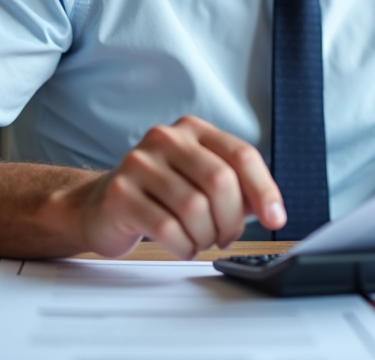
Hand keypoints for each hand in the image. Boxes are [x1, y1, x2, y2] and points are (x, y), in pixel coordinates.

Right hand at [77, 116, 284, 258]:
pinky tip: (182, 246)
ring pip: (194, 208)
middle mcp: (165, 138)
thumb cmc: (158, 194)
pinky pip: (167, 228)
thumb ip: (236, 188)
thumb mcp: (199, 180)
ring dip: (206, 236)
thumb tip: (273, 210)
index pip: (241, 154)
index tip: (277, 218)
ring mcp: (139, 163)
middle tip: (226, 236)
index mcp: (192, 129)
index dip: (265, 190)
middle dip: (231, 219)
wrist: (97, 205)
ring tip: (200, 240)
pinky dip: (184, 246)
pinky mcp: (120, 193)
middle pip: (220, 181)